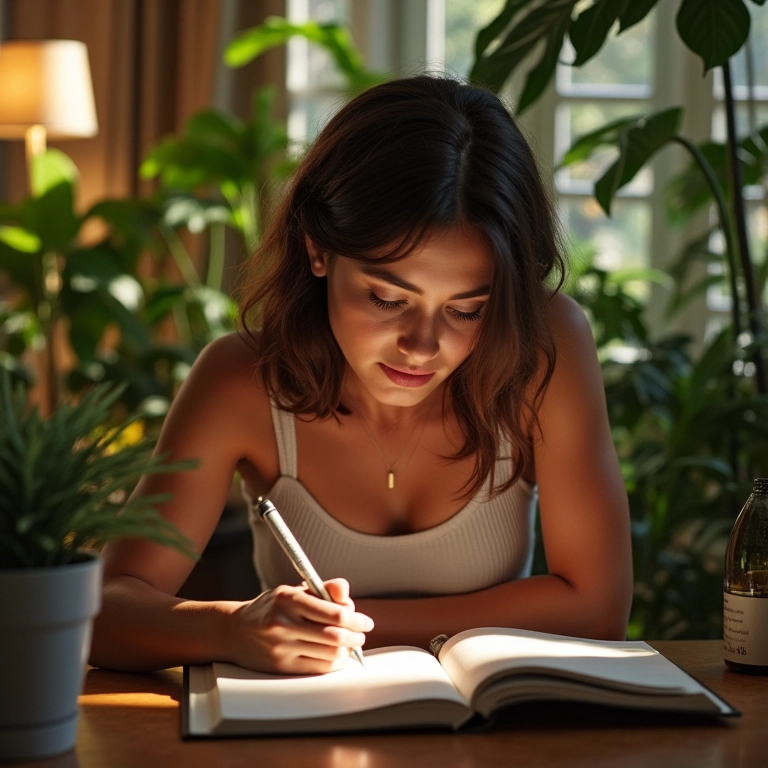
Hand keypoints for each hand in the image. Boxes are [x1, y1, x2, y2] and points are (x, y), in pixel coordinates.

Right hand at [224, 578, 373, 673]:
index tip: (366, 622)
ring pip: (329, 654)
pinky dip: (334, 663)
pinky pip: (318, 668)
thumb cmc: (271, 608)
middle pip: (335, 636)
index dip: (357, 619)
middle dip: (356, 637)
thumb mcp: (293, 590)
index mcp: (289, 598)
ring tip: (350, 645)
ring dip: (347, 651)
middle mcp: (284, 623)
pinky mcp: (281, 666)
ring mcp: (281, 647)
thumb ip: (323, 589)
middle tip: (362, 635)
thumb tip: (346, 592)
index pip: (334, 613)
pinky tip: (336, 656)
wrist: (234, 630)